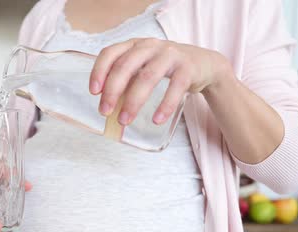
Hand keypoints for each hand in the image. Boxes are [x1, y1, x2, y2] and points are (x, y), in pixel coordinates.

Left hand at [89, 38, 230, 124]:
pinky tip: (156, 120)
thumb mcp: (143, 67)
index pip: (110, 53)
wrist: (204, 64)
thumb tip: (107, 105)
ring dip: (133, 101)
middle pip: (126, 66)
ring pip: (147, 77)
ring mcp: (170, 55)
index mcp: (134, 45)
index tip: (93, 92)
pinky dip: (165, 105)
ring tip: (124, 120)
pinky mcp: (188, 68)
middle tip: (105, 112)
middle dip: (112, 91)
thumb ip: (126, 80)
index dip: (99, 71)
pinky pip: (175, 88)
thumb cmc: (165, 68)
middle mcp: (150, 46)